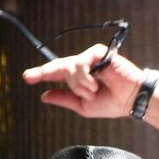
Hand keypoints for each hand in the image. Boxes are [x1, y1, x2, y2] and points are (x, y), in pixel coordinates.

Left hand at [22, 44, 146, 118]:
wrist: (131, 100)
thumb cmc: (112, 103)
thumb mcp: (83, 105)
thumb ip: (64, 99)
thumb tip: (44, 96)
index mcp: (79, 78)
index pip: (57, 73)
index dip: (40, 74)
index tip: (27, 77)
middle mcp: (83, 66)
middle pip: (58, 66)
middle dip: (44, 72)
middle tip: (29, 77)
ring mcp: (90, 58)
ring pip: (69, 68)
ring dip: (78, 84)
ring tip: (92, 91)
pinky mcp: (98, 52)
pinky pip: (80, 63)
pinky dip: (84, 77)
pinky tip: (94, 84)